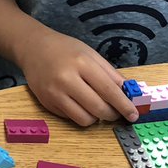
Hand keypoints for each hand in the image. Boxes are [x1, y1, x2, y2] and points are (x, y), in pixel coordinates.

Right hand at [19, 29, 137, 125]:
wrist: (33, 48)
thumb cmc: (65, 49)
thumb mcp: (90, 54)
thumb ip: (110, 74)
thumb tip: (127, 94)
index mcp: (81, 63)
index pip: (108, 90)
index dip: (124, 105)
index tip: (133, 114)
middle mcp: (66, 80)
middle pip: (98, 108)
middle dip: (112, 114)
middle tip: (116, 112)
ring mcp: (54, 93)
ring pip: (85, 119)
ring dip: (96, 117)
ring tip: (96, 107)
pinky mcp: (47, 103)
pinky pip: (71, 118)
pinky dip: (80, 114)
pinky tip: (79, 103)